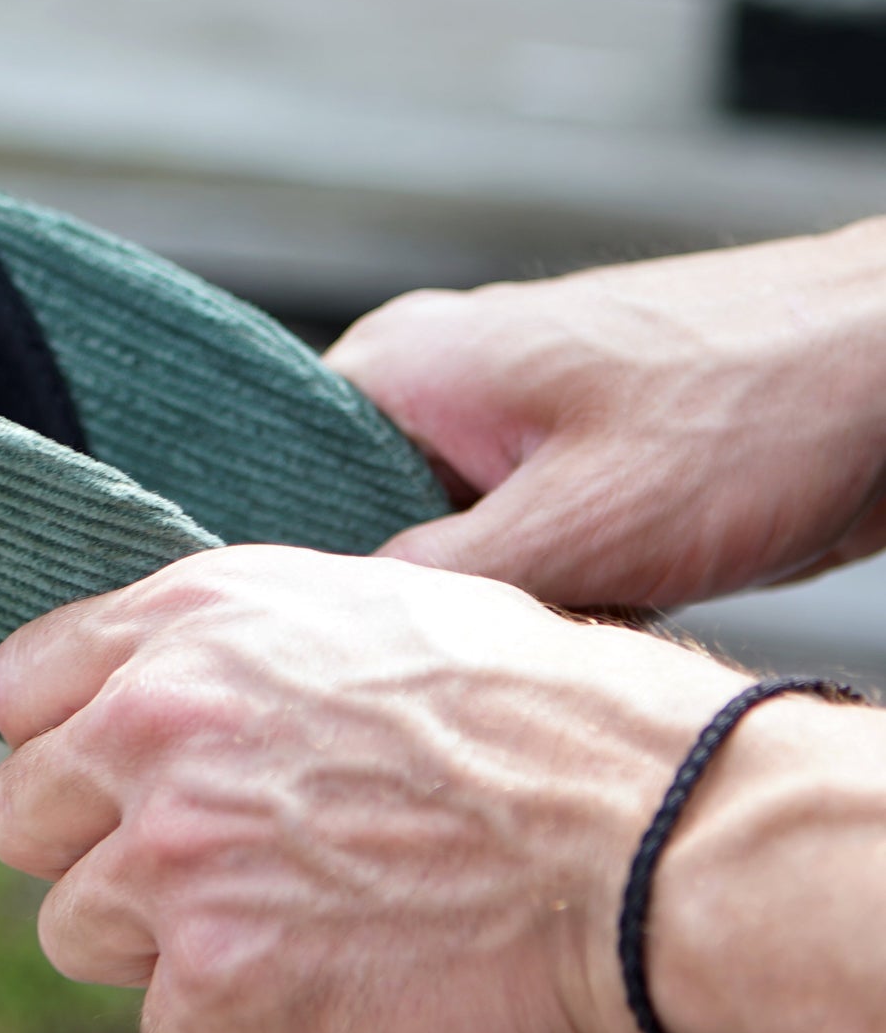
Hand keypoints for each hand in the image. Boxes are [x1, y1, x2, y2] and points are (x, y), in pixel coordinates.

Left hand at [0, 546, 741, 1032]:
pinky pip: (167, 1032)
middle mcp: (154, 727)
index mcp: (189, 621)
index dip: (69, 742)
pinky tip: (335, 989)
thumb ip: (230, 647)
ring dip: (167, 946)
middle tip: (204, 866)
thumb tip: (150, 689)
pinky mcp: (221, 984)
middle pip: (20, 816)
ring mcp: (176, 858)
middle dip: (96, 849)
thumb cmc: (546, 718)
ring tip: (294, 926)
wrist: (662, 839)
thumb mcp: (369, 612)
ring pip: (77, 929)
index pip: (20, 688)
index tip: (121, 777)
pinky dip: (239, 1032)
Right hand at [325, 218, 885, 609]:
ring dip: (481, 603)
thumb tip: (330, 627)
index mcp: (404, 364)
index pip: (275, 478)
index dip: (288, 572)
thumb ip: (440, 579)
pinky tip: (580, 625)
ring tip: (526, 640)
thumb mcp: (583, 522)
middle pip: (356, 520)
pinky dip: (540, 592)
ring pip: (441, 543)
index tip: (312, 652)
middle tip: (431, 669)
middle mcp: (439, 381)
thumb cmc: (758, 407)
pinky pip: (512, 544)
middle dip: (400, 602)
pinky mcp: (573, 456)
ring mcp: (508, 416)